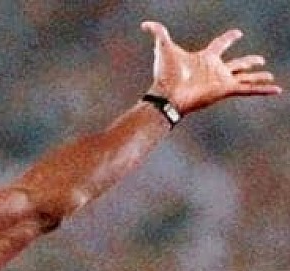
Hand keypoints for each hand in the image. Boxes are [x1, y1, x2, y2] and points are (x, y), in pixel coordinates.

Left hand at [141, 21, 281, 114]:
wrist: (167, 94)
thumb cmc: (165, 73)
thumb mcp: (163, 47)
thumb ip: (158, 32)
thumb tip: (145, 24)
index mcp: (204, 58)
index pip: (220, 45)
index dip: (229, 38)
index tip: (238, 33)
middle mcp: (215, 70)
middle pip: (237, 64)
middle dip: (249, 62)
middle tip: (260, 60)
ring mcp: (221, 81)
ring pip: (245, 78)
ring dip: (258, 77)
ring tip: (269, 77)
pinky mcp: (226, 90)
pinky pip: (249, 89)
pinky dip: (263, 90)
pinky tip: (276, 90)